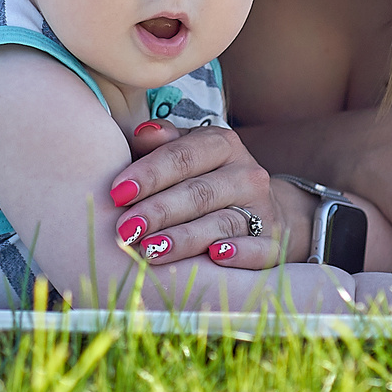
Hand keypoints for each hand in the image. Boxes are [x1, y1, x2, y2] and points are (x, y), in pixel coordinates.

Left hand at [107, 120, 288, 271]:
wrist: (263, 207)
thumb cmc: (204, 176)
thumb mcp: (186, 151)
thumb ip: (162, 143)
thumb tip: (142, 134)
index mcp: (222, 144)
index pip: (181, 156)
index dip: (148, 174)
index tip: (117, 193)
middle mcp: (246, 173)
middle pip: (198, 193)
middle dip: (158, 211)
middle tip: (126, 229)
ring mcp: (263, 209)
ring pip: (222, 223)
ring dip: (185, 238)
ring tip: (152, 250)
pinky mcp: (274, 242)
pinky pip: (260, 250)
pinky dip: (240, 254)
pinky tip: (216, 257)